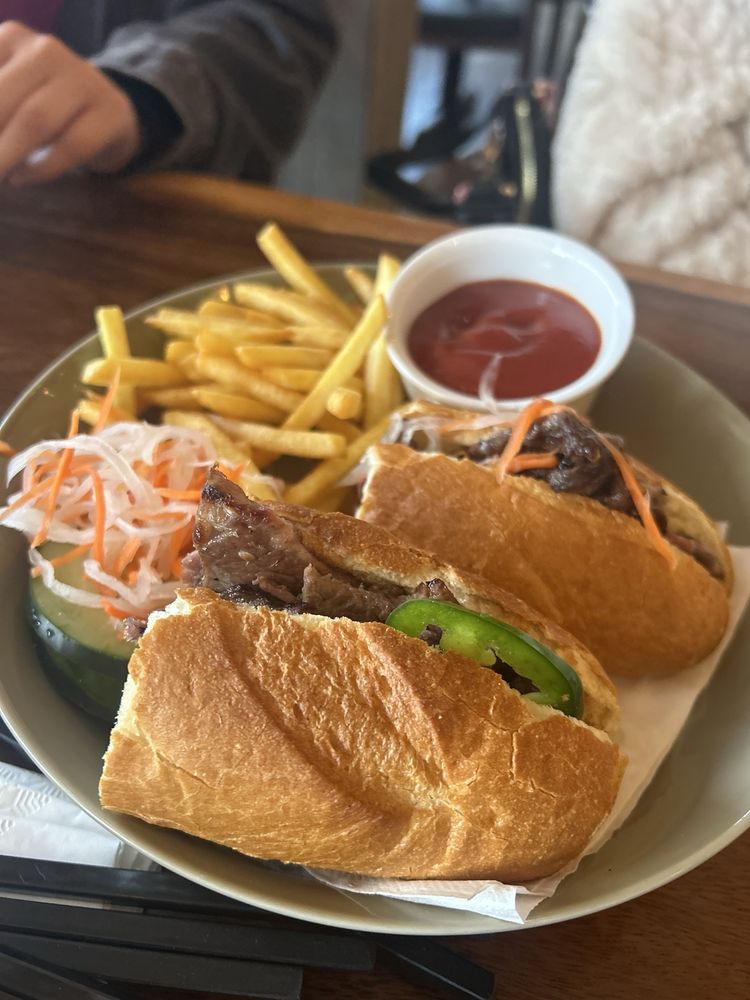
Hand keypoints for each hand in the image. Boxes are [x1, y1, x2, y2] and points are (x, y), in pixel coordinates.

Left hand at [0, 21, 140, 185]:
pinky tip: (21, 179)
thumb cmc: (47, 105)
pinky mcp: (109, 113)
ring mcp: (82, 80)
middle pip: (4, 100)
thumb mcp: (12, 93)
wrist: (110, 112)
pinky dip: (42, 168)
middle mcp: (46, 51)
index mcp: (12, 37)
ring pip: (36, 121)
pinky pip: (71, 145)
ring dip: (8, 154)